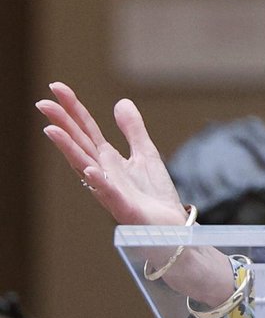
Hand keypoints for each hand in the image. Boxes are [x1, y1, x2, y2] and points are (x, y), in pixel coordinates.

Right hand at [37, 82, 188, 225]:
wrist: (170, 229)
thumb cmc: (153, 196)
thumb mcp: (146, 154)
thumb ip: (133, 130)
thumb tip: (120, 101)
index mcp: (108, 160)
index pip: (86, 130)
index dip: (73, 109)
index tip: (57, 88)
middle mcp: (103, 174)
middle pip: (79, 144)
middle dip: (62, 124)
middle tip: (42, 103)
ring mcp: (111, 191)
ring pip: (85, 167)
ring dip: (69, 149)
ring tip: (52, 130)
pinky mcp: (125, 209)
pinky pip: (110, 195)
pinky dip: (99, 183)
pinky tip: (90, 170)